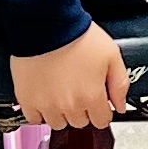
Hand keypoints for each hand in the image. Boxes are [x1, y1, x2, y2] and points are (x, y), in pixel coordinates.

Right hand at [10, 26, 129, 132]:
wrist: (46, 25)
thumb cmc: (76, 36)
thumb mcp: (111, 55)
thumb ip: (119, 84)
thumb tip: (120, 105)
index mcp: (91, 96)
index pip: (101, 121)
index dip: (102, 110)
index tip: (98, 101)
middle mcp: (69, 105)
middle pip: (80, 122)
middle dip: (83, 110)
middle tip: (79, 90)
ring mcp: (46, 105)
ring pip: (58, 123)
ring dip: (61, 113)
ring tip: (61, 92)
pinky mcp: (27, 99)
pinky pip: (34, 119)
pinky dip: (40, 112)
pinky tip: (45, 97)